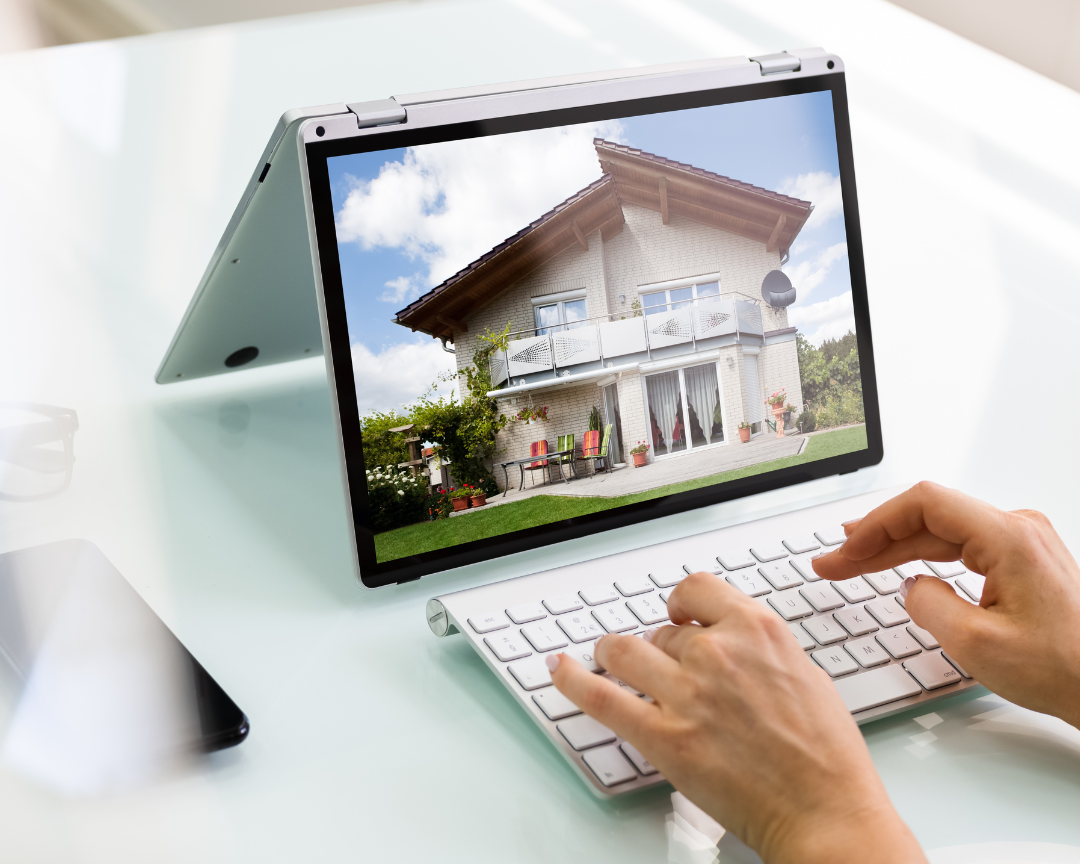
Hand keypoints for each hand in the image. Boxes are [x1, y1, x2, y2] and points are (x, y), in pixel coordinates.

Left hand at [549, 573, 924, 863]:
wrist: (825, 810)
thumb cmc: (826, 754)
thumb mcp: (805, 674)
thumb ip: (761, 649)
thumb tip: (733, 640)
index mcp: (757, 630)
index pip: (696, 590)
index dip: (682, 602)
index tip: (677, 613)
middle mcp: (718, 653)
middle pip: (663, 630)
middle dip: (663, 648)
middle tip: (667, 669)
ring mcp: (687, 693)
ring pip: (624, 651)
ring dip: (614, 654)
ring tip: (608, 659)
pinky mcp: (664, 736)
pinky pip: (601, 697)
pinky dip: (572, 680)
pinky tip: (559, 669)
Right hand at [813, 481, 1079, 728]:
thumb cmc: (1067, 670)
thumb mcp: (976, 645)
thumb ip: (927, 605)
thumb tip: (910, 587)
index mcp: (1008, 538)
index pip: (924, 503)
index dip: (876, 524)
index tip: (846, 549)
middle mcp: (1017, 530)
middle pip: (928, 516)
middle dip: (875, 539)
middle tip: (834, 562)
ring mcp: (1021, 543)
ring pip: (941, 531)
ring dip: (894, 547)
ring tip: (852, 563)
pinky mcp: (1022, 560)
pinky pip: (961, 547)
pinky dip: (923, 556)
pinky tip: (898, 567)